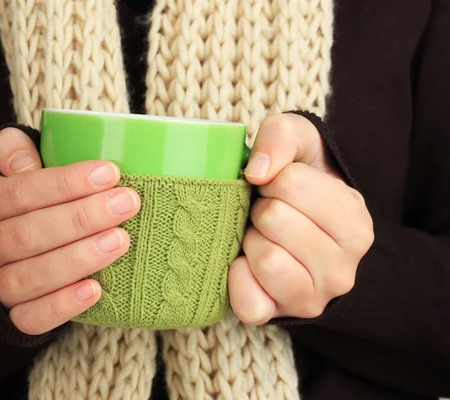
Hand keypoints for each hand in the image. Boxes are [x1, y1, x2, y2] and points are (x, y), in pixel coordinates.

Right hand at [0, 128, 139, 334]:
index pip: (20, 192)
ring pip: (29, 276)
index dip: (65, 183)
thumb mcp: (15, 174)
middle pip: (28, 234)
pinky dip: (63, 305)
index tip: (109, 173)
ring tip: (120, 241)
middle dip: (81, 218)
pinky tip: (96, 290)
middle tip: (125, 204)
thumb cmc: (25, 208)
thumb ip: (15, 156)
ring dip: (78, 259)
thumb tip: (20, 152)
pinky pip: (31, 319)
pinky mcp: (10, 318)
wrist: (4, 260)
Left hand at [229, 113, 373, 324]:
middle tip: (268, 215)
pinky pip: (248, 300)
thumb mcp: (301, 144)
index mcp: (356, 224)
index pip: (290, 184)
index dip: (273, 180)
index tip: (279, 190)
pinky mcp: (279, 315)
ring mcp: (314, 298)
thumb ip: (282, 137)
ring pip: (265, 258)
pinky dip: (237, 277)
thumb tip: (257, 172)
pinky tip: (247, 263)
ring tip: (262, 238)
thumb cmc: (298, 185)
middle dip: (261, 209)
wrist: (298, 232)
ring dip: (251, 241)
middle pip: (273, 219)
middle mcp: (343, 269)